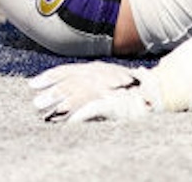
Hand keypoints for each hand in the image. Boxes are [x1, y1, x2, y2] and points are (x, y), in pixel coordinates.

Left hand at [30, 60, 157, 123]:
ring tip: (47, 113)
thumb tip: (68, 93)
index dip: (50, 76)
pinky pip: (93, 109)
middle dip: (52, 92)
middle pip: (71, 83)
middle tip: (35, 101)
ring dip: (62, 104)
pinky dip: (80, 115)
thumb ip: (93, 81)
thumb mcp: (110, 80)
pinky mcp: (114, 102)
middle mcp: (101, 76)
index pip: (69, 70)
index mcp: (97, 69)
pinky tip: (69, 122)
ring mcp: (108, 88)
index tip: (33, 83)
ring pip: (79, 95)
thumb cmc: (134, 89)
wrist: (158, 94)